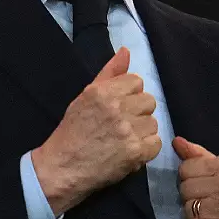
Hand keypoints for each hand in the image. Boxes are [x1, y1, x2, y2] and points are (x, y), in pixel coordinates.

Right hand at [32, 48, 161, 214]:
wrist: (62, 167)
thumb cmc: (72, 131)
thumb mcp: (85, 96)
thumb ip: (108, 74)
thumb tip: (126, 51)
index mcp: (102, 92)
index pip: (136, 81)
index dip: (129, 95)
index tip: (119, 107)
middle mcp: (117, 108)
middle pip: (148, 101)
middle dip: (138, 112)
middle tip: (121, 125)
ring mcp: (128, 131)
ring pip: (153, 122)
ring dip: (142, 131)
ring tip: (124, 139)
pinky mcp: (136, 152)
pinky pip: (156, 143)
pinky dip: (146, 149)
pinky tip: (130, 151)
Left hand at [174, 137, 218, 218]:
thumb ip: (205, 157)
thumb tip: (177, 142)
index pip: (186, 168)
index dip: (189, 179)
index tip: (201, 187)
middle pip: (185, 189)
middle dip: (191, 198)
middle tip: (207, 205)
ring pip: (187, 208)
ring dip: (194, 216)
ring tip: (210, 217)